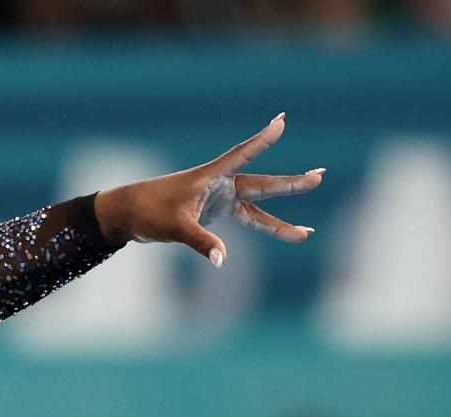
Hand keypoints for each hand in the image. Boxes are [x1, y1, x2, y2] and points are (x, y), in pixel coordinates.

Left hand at [96, 114, 323, 268]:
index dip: (261, 139)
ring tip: (308, 232)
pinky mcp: (216, 212)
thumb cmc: (149, 212)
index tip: (281, 121)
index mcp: (211, 176)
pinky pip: (249, 221)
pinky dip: (267, 228)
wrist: (130, 214)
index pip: (242, 154)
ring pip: (259, 208)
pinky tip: (289, 233)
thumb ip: (201, 242)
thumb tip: (222, 261)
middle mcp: (221, 185)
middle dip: (291, 185)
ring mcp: (220, 198)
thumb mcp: (175, 227)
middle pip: (263, 185)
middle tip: (320, 176)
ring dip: (283, 218)